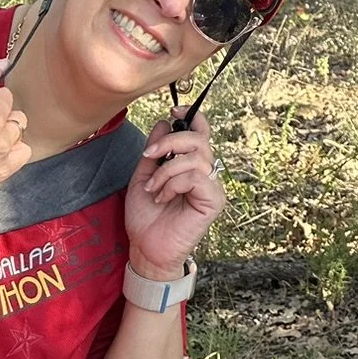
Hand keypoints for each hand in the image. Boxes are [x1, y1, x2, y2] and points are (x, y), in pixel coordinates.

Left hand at [123, 107, 225, 281]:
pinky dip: (174, 183)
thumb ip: (154, 151)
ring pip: (196, 157)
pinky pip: (196, 177)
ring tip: (153, 187)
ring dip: (167, 170)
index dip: (192, 116)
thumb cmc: (146, 217)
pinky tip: (162, 197)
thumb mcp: (143, 176)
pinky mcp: (214, 200)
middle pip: (200, 139)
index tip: (174, 109)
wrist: (145, 248)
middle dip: (172, 141)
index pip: (201, 132)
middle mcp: (205, 173)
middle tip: (151, 155)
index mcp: (191, 165)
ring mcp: (211, 186)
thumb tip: (164, 122)